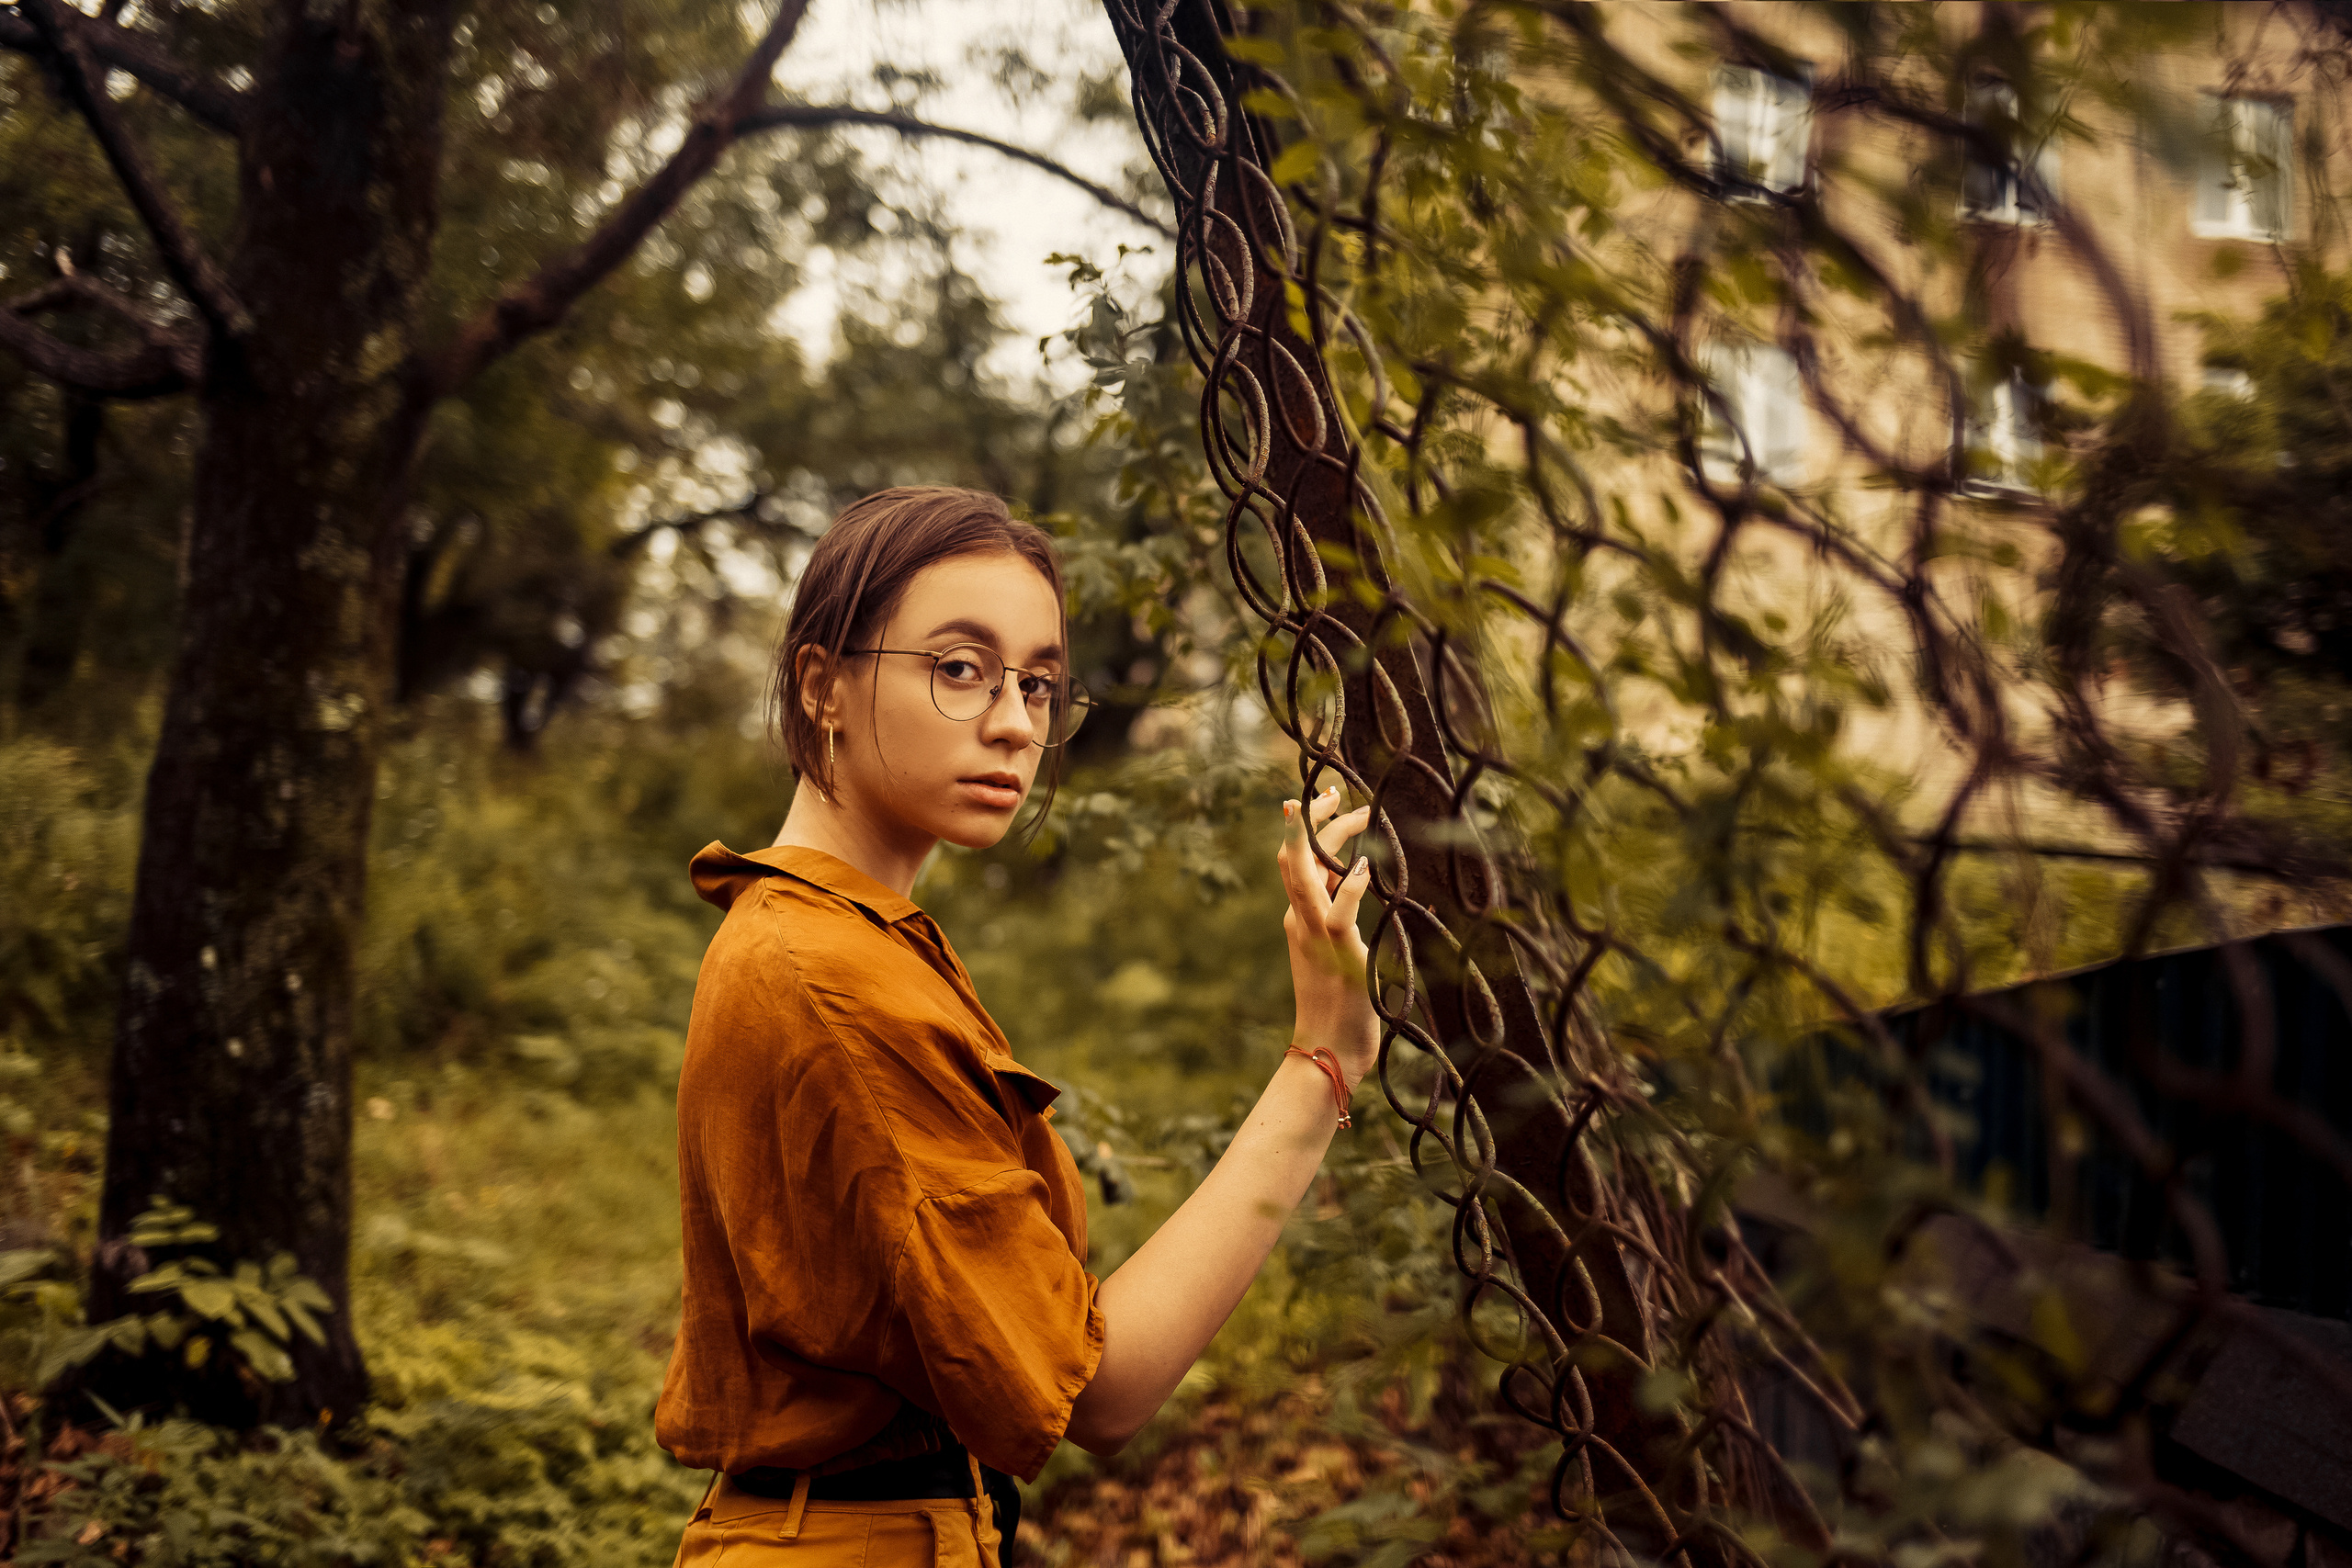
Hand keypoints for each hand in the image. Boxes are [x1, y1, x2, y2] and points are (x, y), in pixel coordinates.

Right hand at [1277, 786, 1377, 1090]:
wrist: (1328, 1049)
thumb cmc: (1337, 1006)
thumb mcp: (1334, 953)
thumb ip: (1336, 921)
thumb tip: (1354, 889)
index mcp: (1298, 919)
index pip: (1293, 862)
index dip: (1302, 828)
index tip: (1318, 799)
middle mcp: (1300, 920)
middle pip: (1295, 857)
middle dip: (1312, 819)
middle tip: (1338, 793)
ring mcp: (1315, 934)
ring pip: (1307, 873)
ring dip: (1330, 838)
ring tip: (1359, 813)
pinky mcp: (1339, 951)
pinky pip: (1340, 910)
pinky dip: (1351, 885)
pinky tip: (1368, 866)